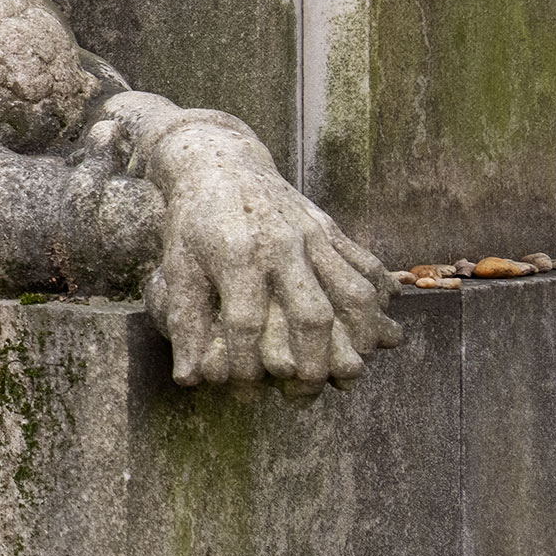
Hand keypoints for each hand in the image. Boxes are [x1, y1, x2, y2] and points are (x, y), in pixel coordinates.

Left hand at [140, 120, 400, 395]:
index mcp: (237, 254)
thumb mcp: (177, 266)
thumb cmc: (193, 224)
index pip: (246, 322)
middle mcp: (281, 243)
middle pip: (311, 314)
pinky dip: (378, 297)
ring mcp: (311, 233)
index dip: (246, 363)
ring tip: (350, 368)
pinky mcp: (329, 227)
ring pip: (352, 292)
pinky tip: (378, 325)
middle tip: (306, 391)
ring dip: (358, 337)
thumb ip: (185, 322)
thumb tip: (188, 380)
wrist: (219, 163)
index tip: (244, 389)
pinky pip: (365, 265)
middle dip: (314, 362)